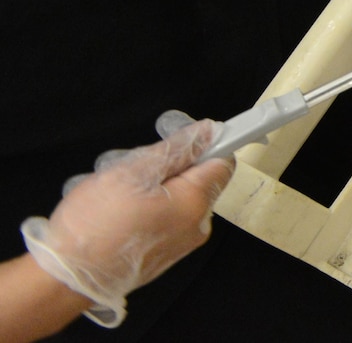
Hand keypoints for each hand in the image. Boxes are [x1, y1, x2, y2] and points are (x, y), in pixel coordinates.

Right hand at [18, 117, 233, 326]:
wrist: (68, 281)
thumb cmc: (96, 224)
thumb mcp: (132, 172)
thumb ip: (176, 149)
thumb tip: (209, 131)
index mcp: (196, 203)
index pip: (222, 162)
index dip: (204, 145)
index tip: (176, 140)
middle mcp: (196, 226)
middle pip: (194, 179)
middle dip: (165, 167)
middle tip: (128, 168)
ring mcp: (179, 245)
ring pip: (174, 199)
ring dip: (149, 187)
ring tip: (112, 193)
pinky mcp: (160, 256)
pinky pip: (162, 220)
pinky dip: (144, 209)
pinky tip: (114, 213)